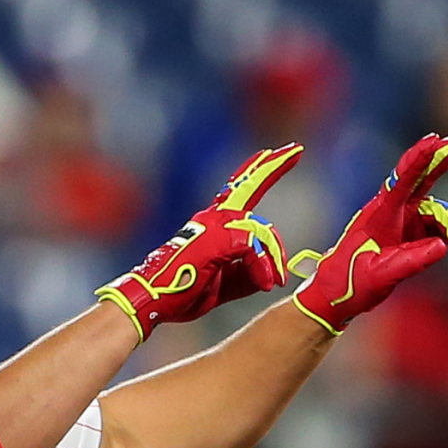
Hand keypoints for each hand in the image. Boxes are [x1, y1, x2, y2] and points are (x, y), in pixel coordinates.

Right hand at [97, 143, 302, 341]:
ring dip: (272, 259)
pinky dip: (262, 269)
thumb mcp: (223, 283)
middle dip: (273, 167)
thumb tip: (270, 274)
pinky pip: (255, 250)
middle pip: (249, 187)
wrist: (152, 298)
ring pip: (261, 232)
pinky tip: (265, 284)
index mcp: (211, 225)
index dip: (256, 172)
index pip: (237, 191)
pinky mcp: (218, 239)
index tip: (271, 153)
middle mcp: (213, 218)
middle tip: (295, 148)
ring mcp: (215, 225)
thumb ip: (247, 274)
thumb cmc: (181, 291)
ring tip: (274, 281)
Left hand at [290, 131, 447, 335]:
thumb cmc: (350, 284)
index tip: (434, 140)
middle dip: (445, 157)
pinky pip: (440, 228)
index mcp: (380, 215)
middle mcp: (393, 211)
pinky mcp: (412, 231)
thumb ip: (409, 263)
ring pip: (441, 213)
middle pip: (424, 177)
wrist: (336, 296)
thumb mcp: (380, 277)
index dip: (419, 160)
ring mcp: (405, 219)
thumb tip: (442, 248)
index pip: (402, 182)